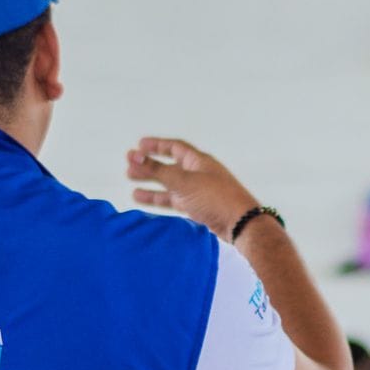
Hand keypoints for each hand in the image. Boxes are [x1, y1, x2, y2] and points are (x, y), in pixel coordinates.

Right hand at [126, 138, 260, 240]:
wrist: (240, 224)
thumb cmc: (216, 198)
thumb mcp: (183, 182)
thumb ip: (158, 170)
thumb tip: (134, 156)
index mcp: (198, 161)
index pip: (174, 147)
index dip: (156, 145)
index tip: (139, 145)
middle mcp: (198, 174)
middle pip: (169, 166)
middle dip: (149, 166)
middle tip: (130, 166)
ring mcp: (198, 192)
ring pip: (170, 185)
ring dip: (151, 184)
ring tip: (132, 183)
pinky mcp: (198, 208)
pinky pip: (174, 201)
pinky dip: (160, 199)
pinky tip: (146, 200)